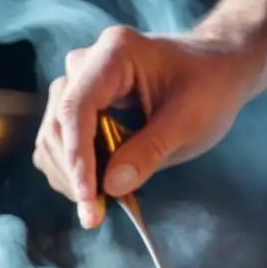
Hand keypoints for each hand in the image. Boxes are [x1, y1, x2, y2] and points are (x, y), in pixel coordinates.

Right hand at [33, 26, 259, 227]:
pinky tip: (94, 189)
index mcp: (114, 53)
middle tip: (95, 214)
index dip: (78, 159)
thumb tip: (111, 187)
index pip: (77, 108)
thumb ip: (150, 151)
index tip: (88, 200)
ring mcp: (78, 80)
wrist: (213, 70)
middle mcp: (86, 62)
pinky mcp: (78, 100)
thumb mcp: (189, 122)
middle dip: (73, 173)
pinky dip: (72, 167)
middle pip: (58, 123)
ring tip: (98, 204)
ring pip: (53, 134)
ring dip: (69, 174)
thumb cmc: (208, 88)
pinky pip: (59, 138)